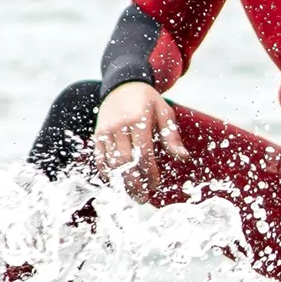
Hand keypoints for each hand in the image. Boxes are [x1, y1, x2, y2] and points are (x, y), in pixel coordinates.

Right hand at [91, 82, 189, 202]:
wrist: (123, 83)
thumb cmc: (147, 100)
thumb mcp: (164, 112)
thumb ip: (172, 136)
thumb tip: (183, 158)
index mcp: (138, 120)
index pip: (143, 153)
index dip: (150, 172)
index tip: (155, 184)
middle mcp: (119, 126)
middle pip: (125, 162)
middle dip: (135, 183)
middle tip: (143, 198)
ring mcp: (106, 131)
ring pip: (111, 163)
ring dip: (121, 182)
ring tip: (133, 194)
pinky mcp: (97, 135)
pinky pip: (99, 159)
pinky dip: (107, 174)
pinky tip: (117, 183)